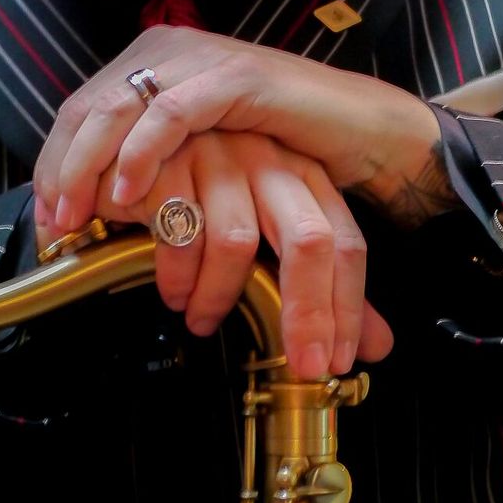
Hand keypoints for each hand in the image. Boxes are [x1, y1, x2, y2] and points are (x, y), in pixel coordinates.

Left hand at [34, 26, 446, 234]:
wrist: (357, 130)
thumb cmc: (279, 149)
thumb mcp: (201, 156)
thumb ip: (152, 164)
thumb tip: (93, 208)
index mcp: (156, 61)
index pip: (81, 109)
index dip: (54, 165)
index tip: (48, 220)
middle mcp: (172, 48)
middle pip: (89, 107)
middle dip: (62, 170)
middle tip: (55, 225)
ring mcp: (203, 58)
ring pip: (118, 106)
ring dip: (89, 167)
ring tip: (82, 216)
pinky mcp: (235, 77)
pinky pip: (171, 113)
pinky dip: (141, 154)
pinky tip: (129, 195)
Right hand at [36, 130, 392, 377]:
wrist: (128, 137)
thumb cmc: (201, 189)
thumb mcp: (262, 228)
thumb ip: (317, 285)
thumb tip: (375, 347)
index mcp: (302, 174)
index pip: (345, 241)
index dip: (347, 306)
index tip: (334, 361)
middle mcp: (268, 159)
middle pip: (308, 240)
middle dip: (308, 312)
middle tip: (302, 365)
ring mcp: (217, 154)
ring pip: (237, 242)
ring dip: (219, 297)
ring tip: (201, 319)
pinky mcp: (165, 159)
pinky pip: (179, 233)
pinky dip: (176, 277)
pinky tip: (174, 292)